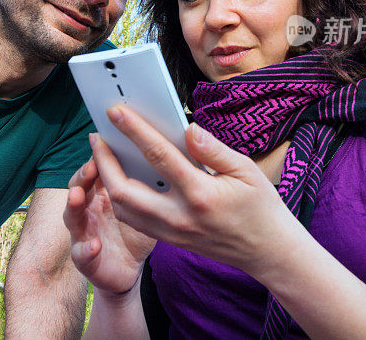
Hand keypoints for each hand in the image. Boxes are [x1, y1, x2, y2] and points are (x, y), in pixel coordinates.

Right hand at [63, 157, 155, 294]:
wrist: (129, 268)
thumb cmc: (137, 229)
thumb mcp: (145, 204)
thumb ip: (148, 183)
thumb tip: (166, 153)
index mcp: (100, 193)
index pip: (93, 170)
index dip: (96, 158)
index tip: (103, 143)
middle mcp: (87, 210)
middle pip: (77, 187)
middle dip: (81, 176)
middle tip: (91, 167)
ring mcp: (82, 233)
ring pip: (71, 216)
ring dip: (72, 205)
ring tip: (77, 196)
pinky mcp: (85, 259)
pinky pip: (80, 254)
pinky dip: (85, 249)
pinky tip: (95, 245)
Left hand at [89, 106, 306, 282]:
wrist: (269, 253)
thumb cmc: (261, 208)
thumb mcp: (246, 170)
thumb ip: (213, 149)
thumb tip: (187, 128)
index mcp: (200, 194)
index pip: (158, 156)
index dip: (134, 131)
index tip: (115, 112)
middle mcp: (180, 216)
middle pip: (124, 190)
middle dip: (103, 162)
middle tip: (96, 137)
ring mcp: (172, 232)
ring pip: (123, 209)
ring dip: (107, 181)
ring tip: (103, 156)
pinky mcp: (170, 240)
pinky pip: (134, 220)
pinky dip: (120, 199)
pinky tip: (119, 179)